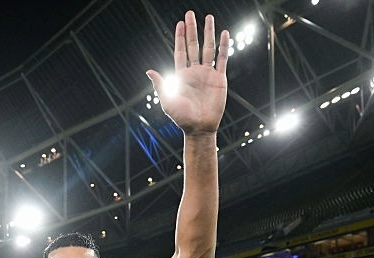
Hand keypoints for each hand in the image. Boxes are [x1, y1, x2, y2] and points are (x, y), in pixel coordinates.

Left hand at [146, 11, 229, 135]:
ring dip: (208, 33)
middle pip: (193, 45)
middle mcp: (195, 71)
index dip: (180, 38)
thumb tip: (150, 71)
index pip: (181, 52)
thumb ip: (161, 84)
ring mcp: (208, 74)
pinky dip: (224, 46)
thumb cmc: (182, 118)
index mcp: (182, 75)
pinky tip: (224, 33)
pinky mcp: (219, 78)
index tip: (179, 24)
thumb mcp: (167, 101)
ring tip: (209, 18)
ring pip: (208, 48)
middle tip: (190, 13)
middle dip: (192, 29)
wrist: (199, 128)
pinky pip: (222, 58)